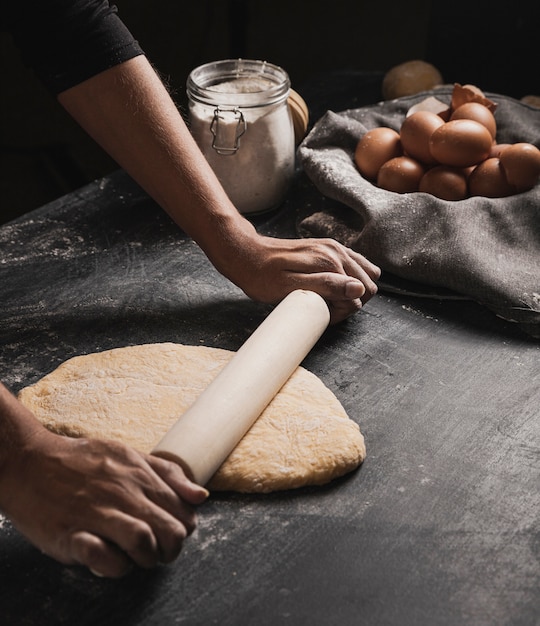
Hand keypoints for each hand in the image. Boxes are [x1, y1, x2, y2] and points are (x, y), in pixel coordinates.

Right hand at [0, 426, 207, 577]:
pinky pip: (103, 557)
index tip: (170, 532)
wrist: (29, 462)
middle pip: (171, 530)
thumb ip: (167, 474)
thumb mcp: (129, 455)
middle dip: (172, 550)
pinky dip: (114, 566)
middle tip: (158, 552)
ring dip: (147, 558)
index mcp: (139, 474)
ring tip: (137, 557)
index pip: (183, 511)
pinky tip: (111, 560)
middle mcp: (123, 492)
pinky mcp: (71, 534)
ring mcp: (97, 513)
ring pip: (144, 541)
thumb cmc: (82, 461)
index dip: (183, 528)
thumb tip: (201, 496)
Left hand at [216, 232, 380, 323]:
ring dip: (351, 291)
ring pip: (365, 274)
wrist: (245, 254)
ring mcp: (333, 247)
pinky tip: (329, 288)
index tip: (323, 314)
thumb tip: (358, 289)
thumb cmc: (261, 275)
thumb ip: (326, 286)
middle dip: (351, 301)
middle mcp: (336, 250)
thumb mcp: (290, 287)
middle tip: (325, 308)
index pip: (360, 293)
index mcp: (330, 260)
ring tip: (326, 299)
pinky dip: (348, 280)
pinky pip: (354, 265)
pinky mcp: (327, 249)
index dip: (343, 310)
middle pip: (368, 283)